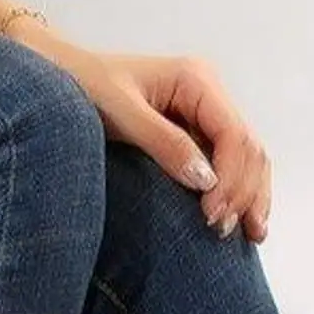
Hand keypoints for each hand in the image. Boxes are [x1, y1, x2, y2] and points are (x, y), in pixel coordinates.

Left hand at [13, 27, 271, 242]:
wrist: (62, 77)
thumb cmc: (84, 87)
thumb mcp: (120, 112)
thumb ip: (163, 143)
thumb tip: (206, 180)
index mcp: (195, 79)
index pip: (233, 134)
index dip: (230, 178)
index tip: (210, 216)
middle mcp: (209, 93)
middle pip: (248, 148)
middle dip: (244, 192)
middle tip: (222, 232)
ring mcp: (207, 114)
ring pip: (249, 158)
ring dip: (252, 196)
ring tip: (249, 236)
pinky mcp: (198, 134)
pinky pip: (233, 165)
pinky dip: (242, 193)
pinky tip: (245, 223)